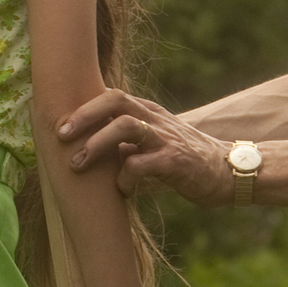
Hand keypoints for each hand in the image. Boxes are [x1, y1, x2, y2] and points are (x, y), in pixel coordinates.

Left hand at [58, 88, 232, 202]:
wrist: (228, 173)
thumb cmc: (185, 161)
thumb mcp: (153, 144)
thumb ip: (126, 143)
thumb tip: (89, 149)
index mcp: (148, 112)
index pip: (111, 96)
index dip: (82, 107)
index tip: (59, 125)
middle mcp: (155, 119)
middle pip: (115, 100)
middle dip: (83, 116)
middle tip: (61, 135)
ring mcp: (166, 139)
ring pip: (125, 126)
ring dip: (96, 144)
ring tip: (78, 164)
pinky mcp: (175, 162)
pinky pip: (140, 164)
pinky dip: (124, 178)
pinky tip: (123, 190)